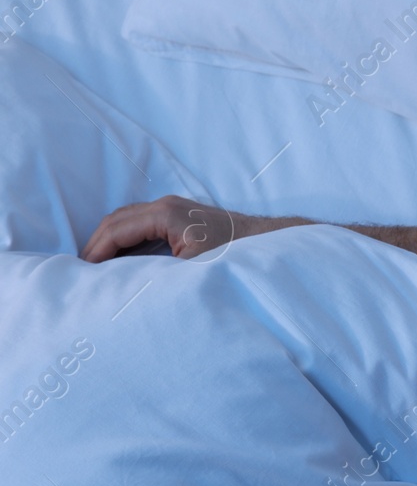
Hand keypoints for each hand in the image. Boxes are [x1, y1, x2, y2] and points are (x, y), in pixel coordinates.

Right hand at [80, 196, 260, 261]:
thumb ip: (155, 270)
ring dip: (110, 240)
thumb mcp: (192, 268)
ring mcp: (172, 207)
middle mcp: (165, 205)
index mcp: (164, 214)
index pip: (117, 229)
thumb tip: (123, 281)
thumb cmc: (233, 256)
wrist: (264, 244)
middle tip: (83, 270)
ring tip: (97, 266)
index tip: (84, 272)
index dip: (97, 250)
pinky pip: (141, 223)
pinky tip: (121, 258)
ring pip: (127, 220)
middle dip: (97, 244)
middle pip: (116, 220)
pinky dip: (126, 238)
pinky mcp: (179, 216)